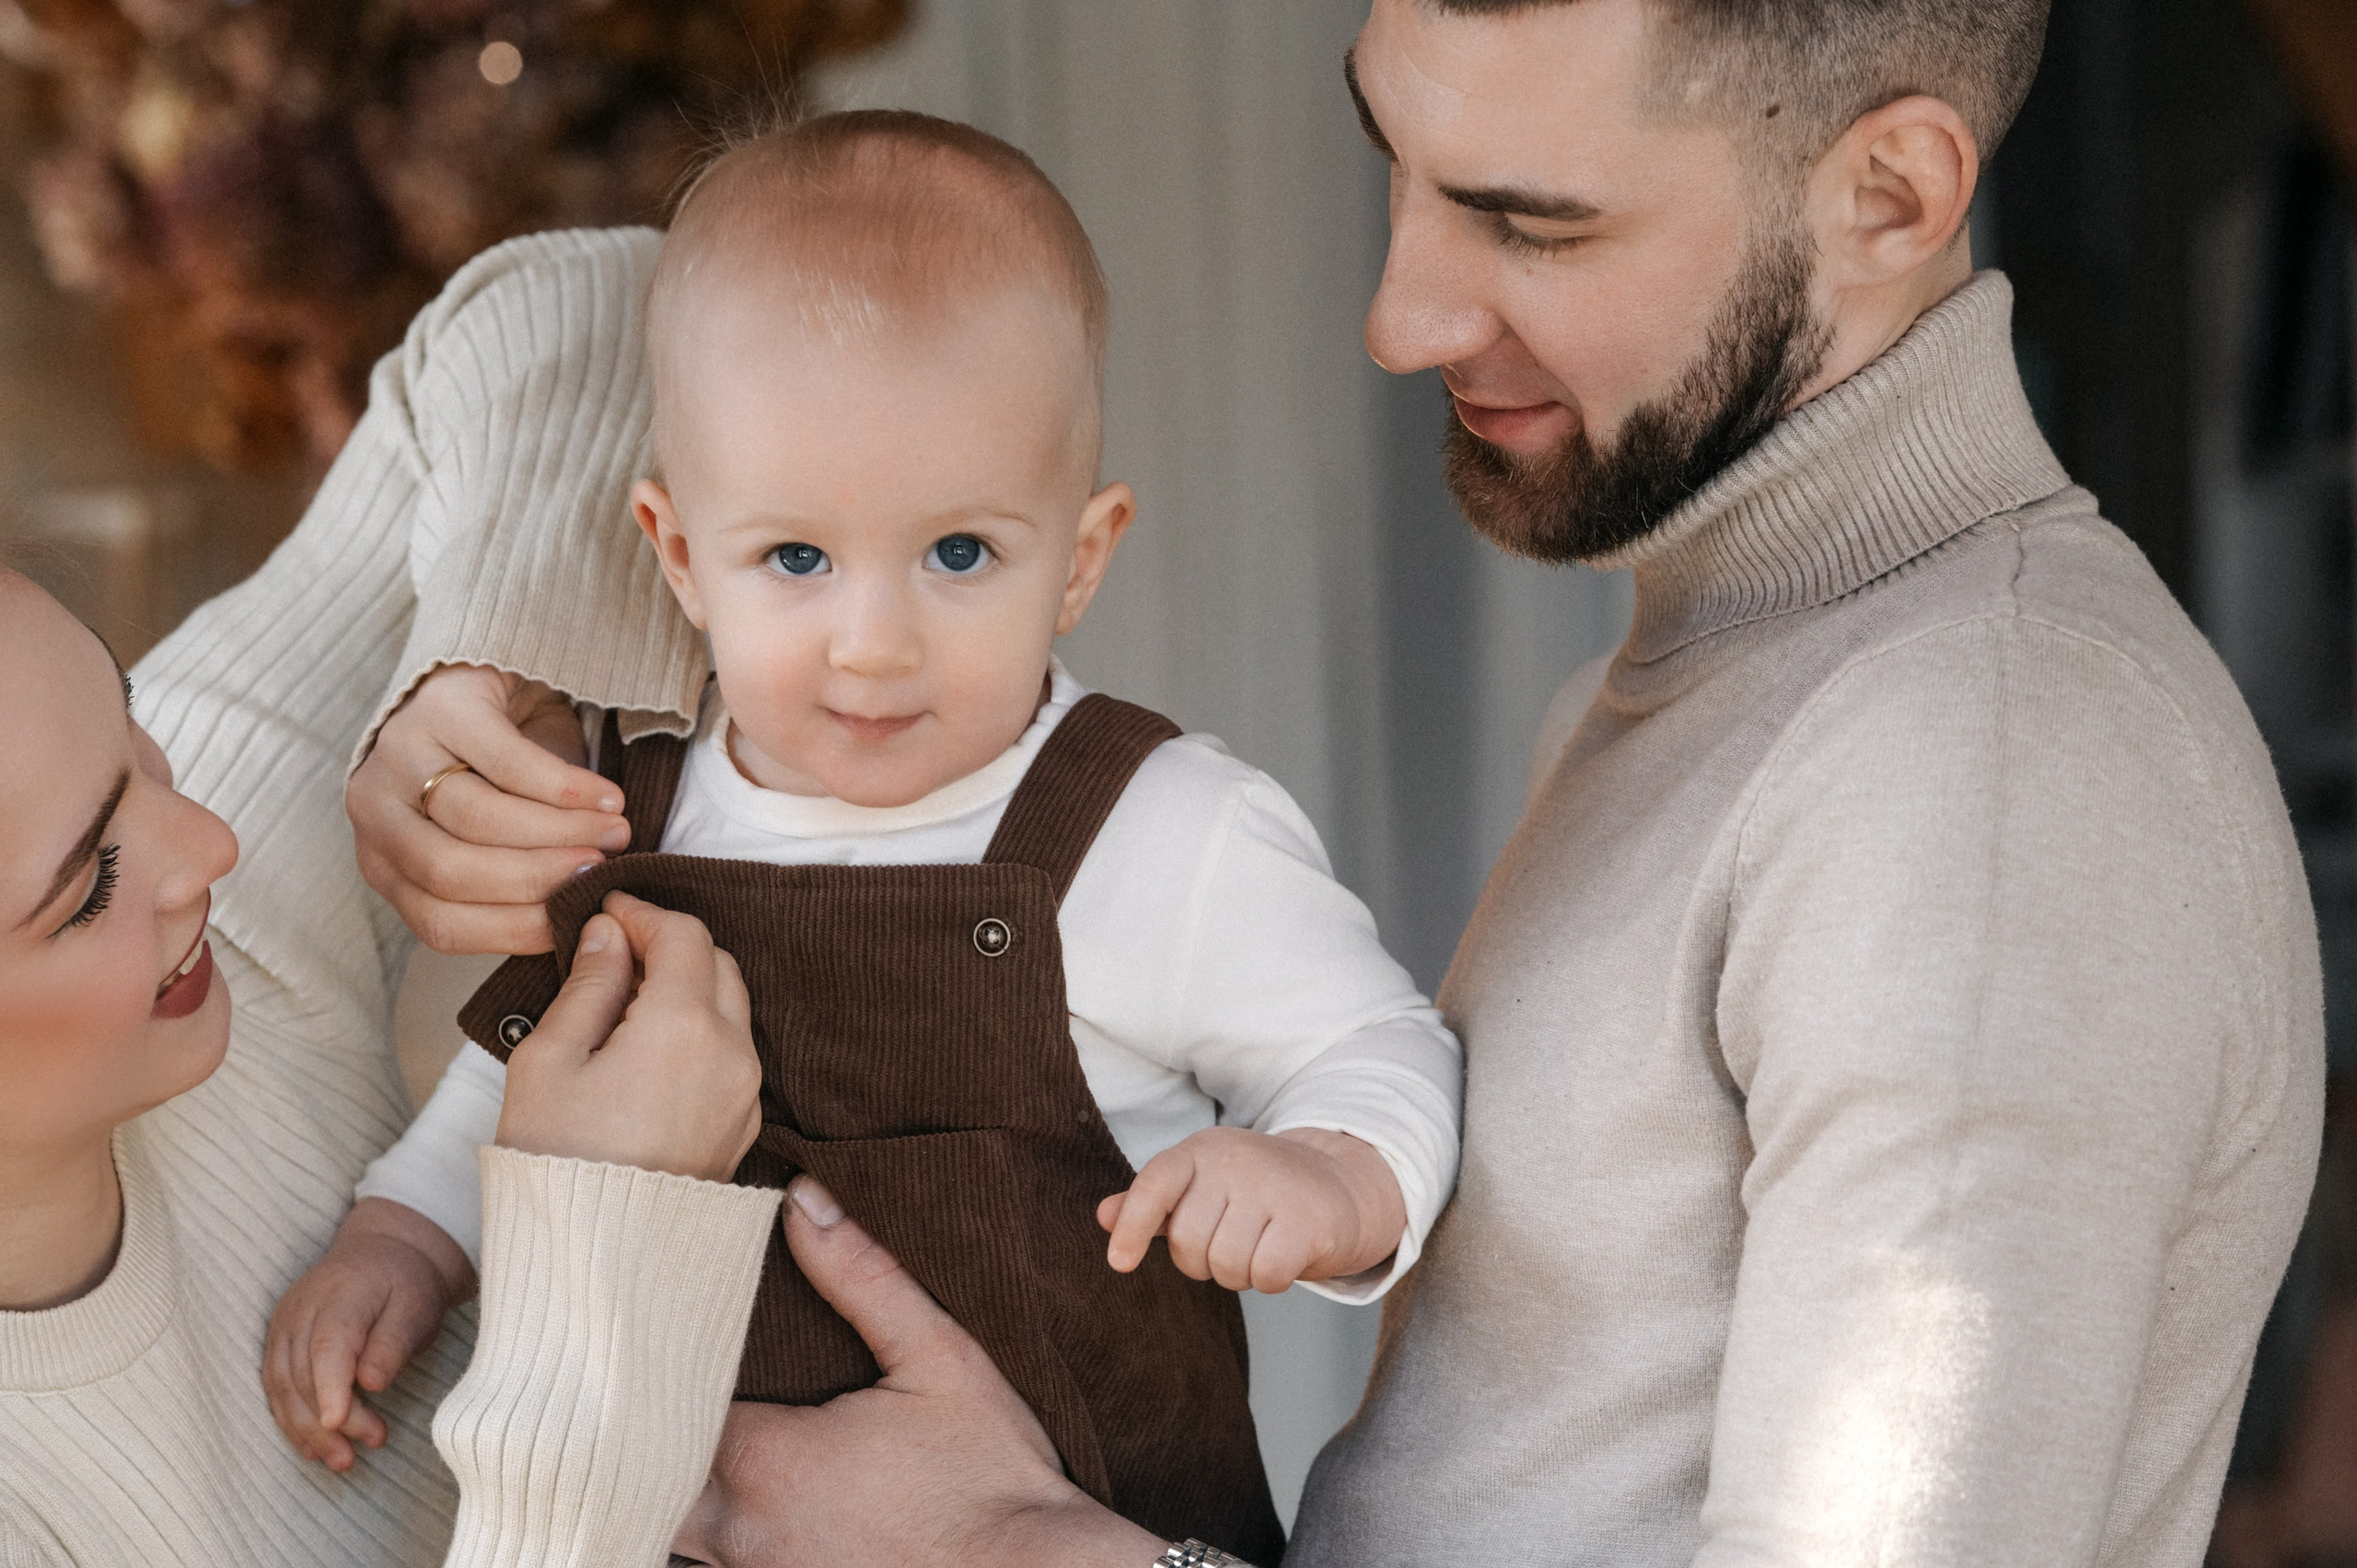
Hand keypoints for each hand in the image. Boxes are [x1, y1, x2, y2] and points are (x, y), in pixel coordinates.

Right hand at [262, 1198, 474, 1471]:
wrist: (384, 1252)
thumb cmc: (406, 1282)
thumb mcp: (417, 1305)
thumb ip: (393, 1342)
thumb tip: (371, 1382)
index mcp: (340, 1295)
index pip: (328, 1346)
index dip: (330, 1388)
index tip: (338, 1424)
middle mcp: (301, 1309)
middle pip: (303, 1373)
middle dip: (329, 1421)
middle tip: (361, 1452)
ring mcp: (283, 1325)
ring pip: (281, 1386)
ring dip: (306, 1430)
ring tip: (341, 1461)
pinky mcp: (278, 1341)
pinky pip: (275, 1387)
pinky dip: (292, 1420)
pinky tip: (315, 1447)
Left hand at [348, 662, 630, 954]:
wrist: (495, 684)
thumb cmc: (500, 779)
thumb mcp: (497, 843)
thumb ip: (517, 886)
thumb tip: (578, 928)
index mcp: (385, 863)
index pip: (439, 921)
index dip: (515, 929)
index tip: (576, 921)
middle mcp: (374, 812)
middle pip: (450, 871)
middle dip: (537, 879)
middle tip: (599, 872)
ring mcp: (397, 754)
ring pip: (478, 818)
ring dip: (561, 833)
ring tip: (614, 834)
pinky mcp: (440, 705)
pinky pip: (508, 762)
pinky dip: (567, 789)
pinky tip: (607, 798)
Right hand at [497, 892, 761, 1182]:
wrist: (593, 1262)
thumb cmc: (557, 1162)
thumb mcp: (549, 1060)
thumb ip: (587, 985)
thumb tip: (609, 936)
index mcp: (685, 1027)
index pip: (683, 934)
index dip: (643, 913)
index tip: (606, 913)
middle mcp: (732, 1055)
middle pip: (718, 963)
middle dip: (671, 947)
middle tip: (614, 956)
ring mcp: (745, 1095)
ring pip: (731, 1008)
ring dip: (688, 990)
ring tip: (623, 1006)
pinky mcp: (743, 1127)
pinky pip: (731, 1055)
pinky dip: (700, 1033)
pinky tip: (648, 1050)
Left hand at [668, 1180, 1164, 1567]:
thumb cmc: (992, 1477)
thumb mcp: (939, 1357)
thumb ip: (864, 1276)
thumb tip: (802, 1200)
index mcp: (767, 1460)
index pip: (667, 1397)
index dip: (659, 1355)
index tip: (662, 1315)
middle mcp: (744, 1528)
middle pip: (647, 1468)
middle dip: (650, 1421)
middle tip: (667, 1369)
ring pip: (676, 1520)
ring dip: (675, 1473)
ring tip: (692, 1421)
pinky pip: (719, 1556)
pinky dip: (716, 1519)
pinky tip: (743, 1492)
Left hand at [1097, 1126, 1407, 1293]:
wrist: (1341, 1184)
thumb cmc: (1259, 1193)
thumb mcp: (1204, 1187)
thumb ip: (1153, 1204)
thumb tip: (1103, 1215)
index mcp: (1202, 1149)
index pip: (1154, 1184)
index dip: (1132, 1227)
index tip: (1119, 1263)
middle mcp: (1236, 1160)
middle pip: (1188, 1243)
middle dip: (1205, 1262)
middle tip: (1233, 1242)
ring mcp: (1274, 1187)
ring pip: (1227, 1266)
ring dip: (1241, 1273)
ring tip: (1262, 1245)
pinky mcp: (1307, 1220)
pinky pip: (1265, 1276)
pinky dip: (1272, 1280)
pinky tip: (1286, 1257)